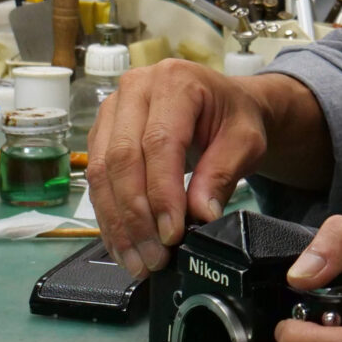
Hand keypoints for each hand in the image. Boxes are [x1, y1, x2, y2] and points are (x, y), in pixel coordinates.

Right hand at [86, 59, 268, 277]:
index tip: (172, 233)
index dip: (163, 193)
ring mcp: (112, 109)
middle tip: (155, 256)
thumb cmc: (233, 118)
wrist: (223, 105)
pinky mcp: (101, 133)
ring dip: (117, 223)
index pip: (160, 142)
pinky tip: (124, 245)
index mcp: (175, 81)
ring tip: (139, 260)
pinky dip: (109, 217)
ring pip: (101, 172)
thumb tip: (200, 215)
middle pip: (122, 158)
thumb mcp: (245, 141)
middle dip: (136, 215)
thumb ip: (222, 174)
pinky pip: (95, 179)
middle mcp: (136, 89)